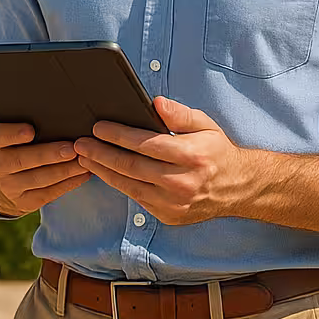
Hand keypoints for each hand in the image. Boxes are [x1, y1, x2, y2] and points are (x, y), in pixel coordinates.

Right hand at [0, 122, 90, 216]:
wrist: (2, 175)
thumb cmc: (16, 142)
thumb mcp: (12, 130)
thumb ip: (28, 121)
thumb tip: (58, 112)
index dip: (12, 134)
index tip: (31, 130)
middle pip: (20, 160)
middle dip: (48, 155)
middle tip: (71, 148)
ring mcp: (8, 186)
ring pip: (38, 179)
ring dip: (64, 170)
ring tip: (83, 161)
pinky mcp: (24, 202)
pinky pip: (49, 193)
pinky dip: (69, 183)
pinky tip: (83, 173)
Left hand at [74, 97, 249, 225]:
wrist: (238, 188)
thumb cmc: (217, 152)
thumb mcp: (205, 125)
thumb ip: (180, 114)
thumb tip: (156, 103)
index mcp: (192, 156)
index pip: (146, 144)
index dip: (119, 135)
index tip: (98, 127)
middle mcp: (182, 182)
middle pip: (132, 167)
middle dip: (101, 154)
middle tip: (80, 143)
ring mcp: (175, 203)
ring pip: (130, 186)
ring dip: (103, 171)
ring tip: (84, 158)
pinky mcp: (169, 216)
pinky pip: (137, 199)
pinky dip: (119, 185)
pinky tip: (106, 172)